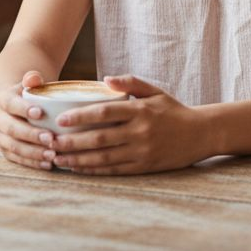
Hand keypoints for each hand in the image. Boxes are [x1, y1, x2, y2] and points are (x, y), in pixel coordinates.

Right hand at [0, 70, 52, 169]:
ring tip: (52, 155)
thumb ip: (32, 79)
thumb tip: (34, 78)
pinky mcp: (4, 150)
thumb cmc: (29, 94)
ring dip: (33, 152)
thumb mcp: (30, 83)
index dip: (24, 109)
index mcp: (2, 100)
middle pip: (12, 129)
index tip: (41, 113)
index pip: (11, 104)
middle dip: (32, 135)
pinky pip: (17, 159)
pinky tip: (48, 165)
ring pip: (14, 147)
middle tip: (51, 138)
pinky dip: (32, 163)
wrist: (17, 106)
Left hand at [48, 75, 209, 174]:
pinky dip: (94, 171)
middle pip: (99, 138)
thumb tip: (105, 79)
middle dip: (72, 142)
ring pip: (104, 158)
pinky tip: (78, 169)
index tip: (60, 119)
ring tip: (57, 158)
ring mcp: (142, 152)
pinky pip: (114, 170)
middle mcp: (140, 132)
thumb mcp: (155, 91)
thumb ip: (130, 83)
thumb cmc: (173, 110)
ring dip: (78, 159)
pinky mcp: (144, 167)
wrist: (200, 134)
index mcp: (140, 110)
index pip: (105, 113)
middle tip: (50, 142)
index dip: (80, 116)